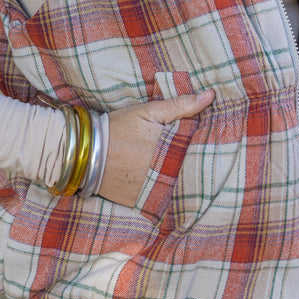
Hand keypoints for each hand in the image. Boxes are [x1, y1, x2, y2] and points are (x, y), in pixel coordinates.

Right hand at [98, 89, 214, 207]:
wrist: (85, 153)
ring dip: (183, 179)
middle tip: (201, 158)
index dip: (208, 146)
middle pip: (192, 170)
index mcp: (172, 150)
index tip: (213, 142)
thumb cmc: (119, 128)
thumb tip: (210, 95)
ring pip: (180, 187)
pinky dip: (166, 192)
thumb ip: (181, 105)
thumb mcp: (149, 111)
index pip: (201, 151)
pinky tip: (166, 182)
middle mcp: (166, 174)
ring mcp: (154, 191)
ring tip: (183, 170)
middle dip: (197, 163)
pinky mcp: (143, 203)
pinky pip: (162, 199)